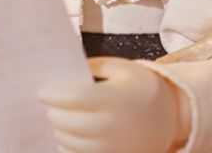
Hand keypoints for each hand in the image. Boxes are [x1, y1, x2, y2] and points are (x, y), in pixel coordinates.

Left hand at [39, 56, 188, 152]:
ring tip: (58, 118)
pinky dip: (67, 147)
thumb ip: (94, 67)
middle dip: (52, 113)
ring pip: (69, 143)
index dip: (53, 95)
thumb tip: (66, 72)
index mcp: (114, 99)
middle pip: (67, 123)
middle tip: (48, 104)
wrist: (169, 118)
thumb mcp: (122, 68)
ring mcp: (111, 147)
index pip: (73, 98)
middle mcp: (111, 126)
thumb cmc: (142, 88)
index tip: (42, 91)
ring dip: (58, 130)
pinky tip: (67, 135)